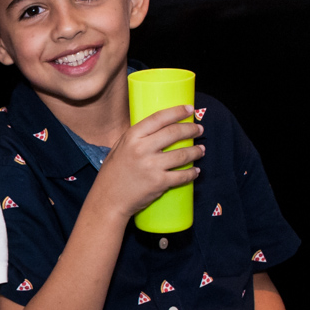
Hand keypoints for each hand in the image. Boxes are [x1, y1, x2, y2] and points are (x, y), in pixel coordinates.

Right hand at [92, 105, 204, 220]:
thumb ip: (136, 138)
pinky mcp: (159, 182)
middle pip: (173, 133)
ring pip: (182, 154)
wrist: (108, 200)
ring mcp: (151, 166)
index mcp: (131, 137)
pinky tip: (196, 171)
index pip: (158, 118)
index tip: (189, 109)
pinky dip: (192, 173)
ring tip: (201, 149)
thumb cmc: (112, 174)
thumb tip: (157, 128)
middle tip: (199, 129)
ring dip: (196, 151)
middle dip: (191, 129)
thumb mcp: (118, 148)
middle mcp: (142, 149)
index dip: (177, 112)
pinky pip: (182, 176)